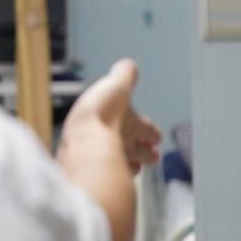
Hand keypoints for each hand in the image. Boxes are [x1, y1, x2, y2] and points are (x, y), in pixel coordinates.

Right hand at [60, 58, 160, 172]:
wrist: (84, 145)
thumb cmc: (101, 117)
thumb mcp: (115, 87)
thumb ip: (124, 76)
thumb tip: (130, 66)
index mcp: (135, 126)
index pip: (151, 130)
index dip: (154, 132)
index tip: (156, 136)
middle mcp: (128, 146)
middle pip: (145, 154)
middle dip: (149, 154)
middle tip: (152, 156)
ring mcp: (114, 161)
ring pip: (130, 167)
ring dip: (132, 166)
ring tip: (134, 168)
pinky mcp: (96, 172)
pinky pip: (107, 175)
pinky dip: (109, 174)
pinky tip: (104, 174)